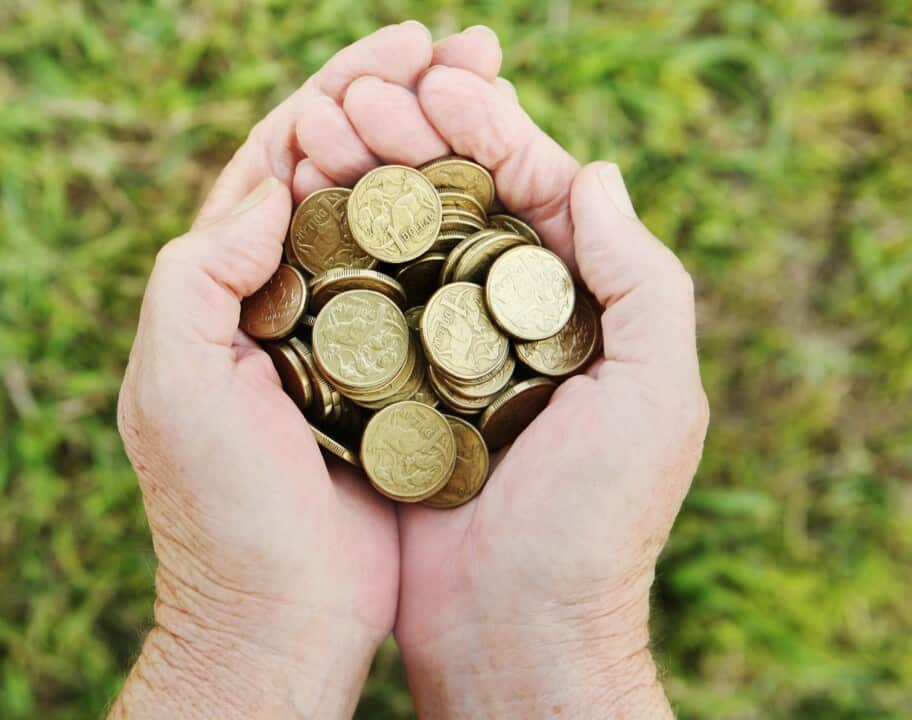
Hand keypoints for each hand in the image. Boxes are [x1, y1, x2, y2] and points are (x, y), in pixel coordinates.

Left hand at [111, 23, 502, 718]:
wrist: (278, 619)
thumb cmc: (219, 514)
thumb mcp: (176, 387)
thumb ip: (196, 276)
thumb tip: (270, 189)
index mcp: (221, 285)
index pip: (277, 156)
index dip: (339, 88)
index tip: (410, 41)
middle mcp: (282, 298)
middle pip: (343, 172)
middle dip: (403, 101)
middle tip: (476, 46)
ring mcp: (343, 336)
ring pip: (391, 220)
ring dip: (441, 153)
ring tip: (501, 96)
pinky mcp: (394, 378)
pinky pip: (430, 287)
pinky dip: (463, 234)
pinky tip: (513, 200)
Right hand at [383, 66, 708, 716]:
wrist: (511, 637)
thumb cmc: (594, 528)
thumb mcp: (654, 400)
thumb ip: (643, 281)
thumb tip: (596, 169)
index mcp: (573, 310)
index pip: (532, 188)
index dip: (486, 126)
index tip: (435, 80)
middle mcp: (500, 324)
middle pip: (455, 204)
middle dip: (409, 137)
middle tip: (357, 94)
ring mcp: (436, 357)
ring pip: (397, 244)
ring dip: (362, 181)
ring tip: (320, 130)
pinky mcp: (382, 396)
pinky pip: (355, 309)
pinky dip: (329, 255)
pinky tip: (296, 211)